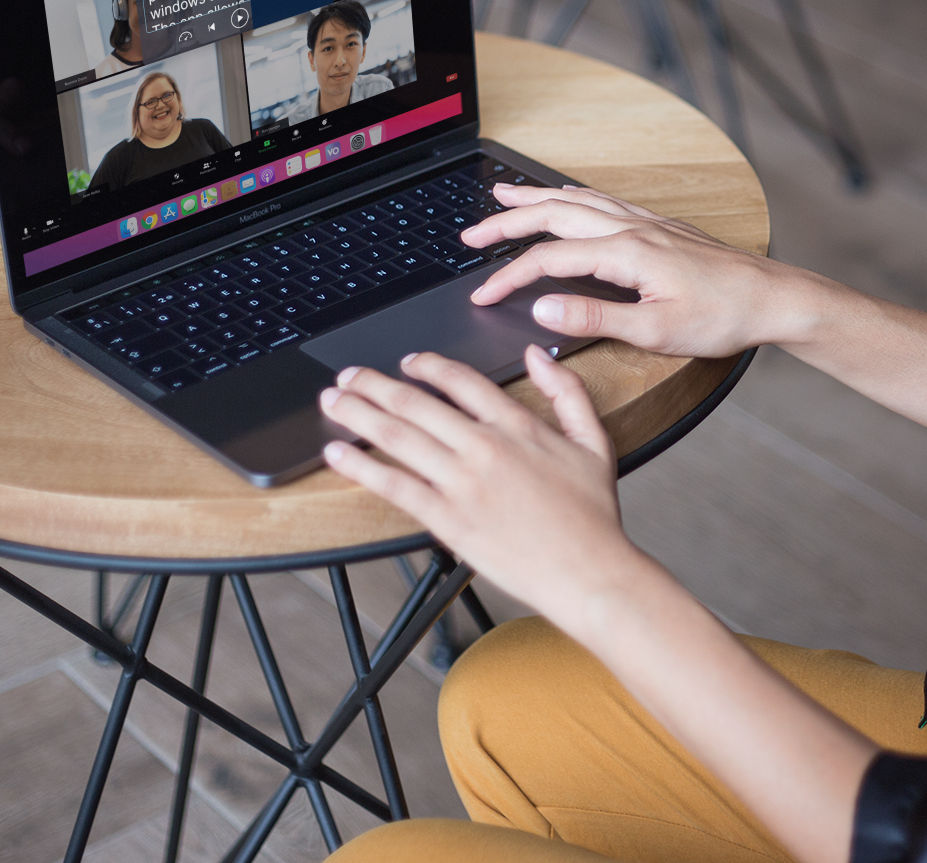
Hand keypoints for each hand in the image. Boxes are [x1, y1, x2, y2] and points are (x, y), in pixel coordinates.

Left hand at [319, 346, 637, 618]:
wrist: (587, 572)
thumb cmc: (592, 516)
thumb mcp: (594, 442)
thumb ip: (567, 391)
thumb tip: (537, 354)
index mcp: (518, 425)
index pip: (461, 380)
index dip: (427, 366)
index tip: (407, 363)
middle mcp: (484, 447)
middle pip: (415, 403)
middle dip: (373, 385)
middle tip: (348, 376)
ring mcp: (462, 483)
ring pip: (397, 436)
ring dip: (357, 414)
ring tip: (332, 402)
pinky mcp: (446, 519)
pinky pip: (394, 485)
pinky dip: (360, 466)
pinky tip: (337, 454)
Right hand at [463, 183, 821, 359]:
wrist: (773, 298)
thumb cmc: (722, 318)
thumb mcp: (655, 332)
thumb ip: (594, 320)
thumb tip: (542, 309)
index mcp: (626, 253)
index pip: (549, 260)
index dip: (508, 278)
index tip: (481, 295)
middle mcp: (632, 228)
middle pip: (555, 214)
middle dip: (507, 222)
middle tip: (470, 235)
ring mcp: (647, 222)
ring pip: (578, 199)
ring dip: (536, 198)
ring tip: (502, 196)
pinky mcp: (661, 225)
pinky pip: (603, 200)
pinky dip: (572, 196)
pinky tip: (567, 198)